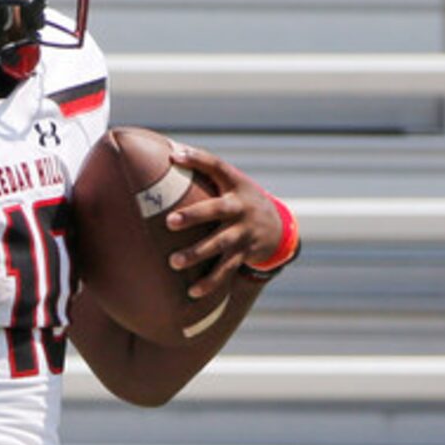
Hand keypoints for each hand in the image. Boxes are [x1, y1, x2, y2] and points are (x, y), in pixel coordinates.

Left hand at [162, 140, 282, 305]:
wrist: (278, 228)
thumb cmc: (238, 201)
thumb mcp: (229, 183)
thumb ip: (202, 172)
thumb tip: (165, 151)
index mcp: (235, 184)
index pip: (216, 166)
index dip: (196, 159)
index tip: (173, 156)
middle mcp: (241, 207)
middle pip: (217, 210)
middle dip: (194, 215)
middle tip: (169, 222)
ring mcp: (243, 232)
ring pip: (220, 244)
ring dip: (197, 253)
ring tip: (174, 262)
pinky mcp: (244, 254)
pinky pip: (226, 270)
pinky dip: (210, 282)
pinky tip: (192, 293)